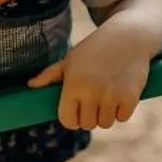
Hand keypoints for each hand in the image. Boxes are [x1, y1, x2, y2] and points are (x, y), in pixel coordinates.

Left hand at [28, 18, 158, 129]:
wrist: (129, 35)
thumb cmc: (95, 48)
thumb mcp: (70, 59)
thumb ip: (50, 75)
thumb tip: (31, 85)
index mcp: (73, 85)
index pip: (67, 120)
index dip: (71, 119)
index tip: (76, 113)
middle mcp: (91, 92)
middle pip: (87, 125)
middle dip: (89, 117)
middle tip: (93, 103)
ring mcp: (112, 96)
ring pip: (105, 123)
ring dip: (106, 115)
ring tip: (107, 98)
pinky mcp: (130, 97)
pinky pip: (122, 118)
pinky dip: (122, 110)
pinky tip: (121, 96)